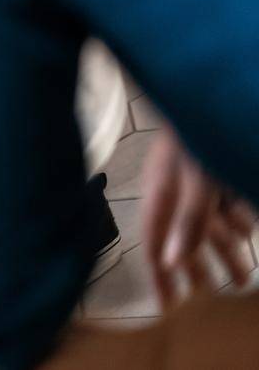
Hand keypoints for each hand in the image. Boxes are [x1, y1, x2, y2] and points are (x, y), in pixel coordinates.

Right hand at [141, 128, 255, 306]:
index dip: (158, 276)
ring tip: (240, 278)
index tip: (167, 306)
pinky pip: (227, 207)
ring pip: (211, 226)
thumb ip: (187, 221)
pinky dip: (236, 218)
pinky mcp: (215, 174)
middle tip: (212, 296)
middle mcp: (175, 191)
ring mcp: (196, 182)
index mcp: (160, 193)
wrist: (210, 91)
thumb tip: (168, 262)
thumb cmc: (197, 134)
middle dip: (200, 269)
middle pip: (184, 238)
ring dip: (227, 251)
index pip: (153, 243)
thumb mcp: (196, 179)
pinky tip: (244, 219)